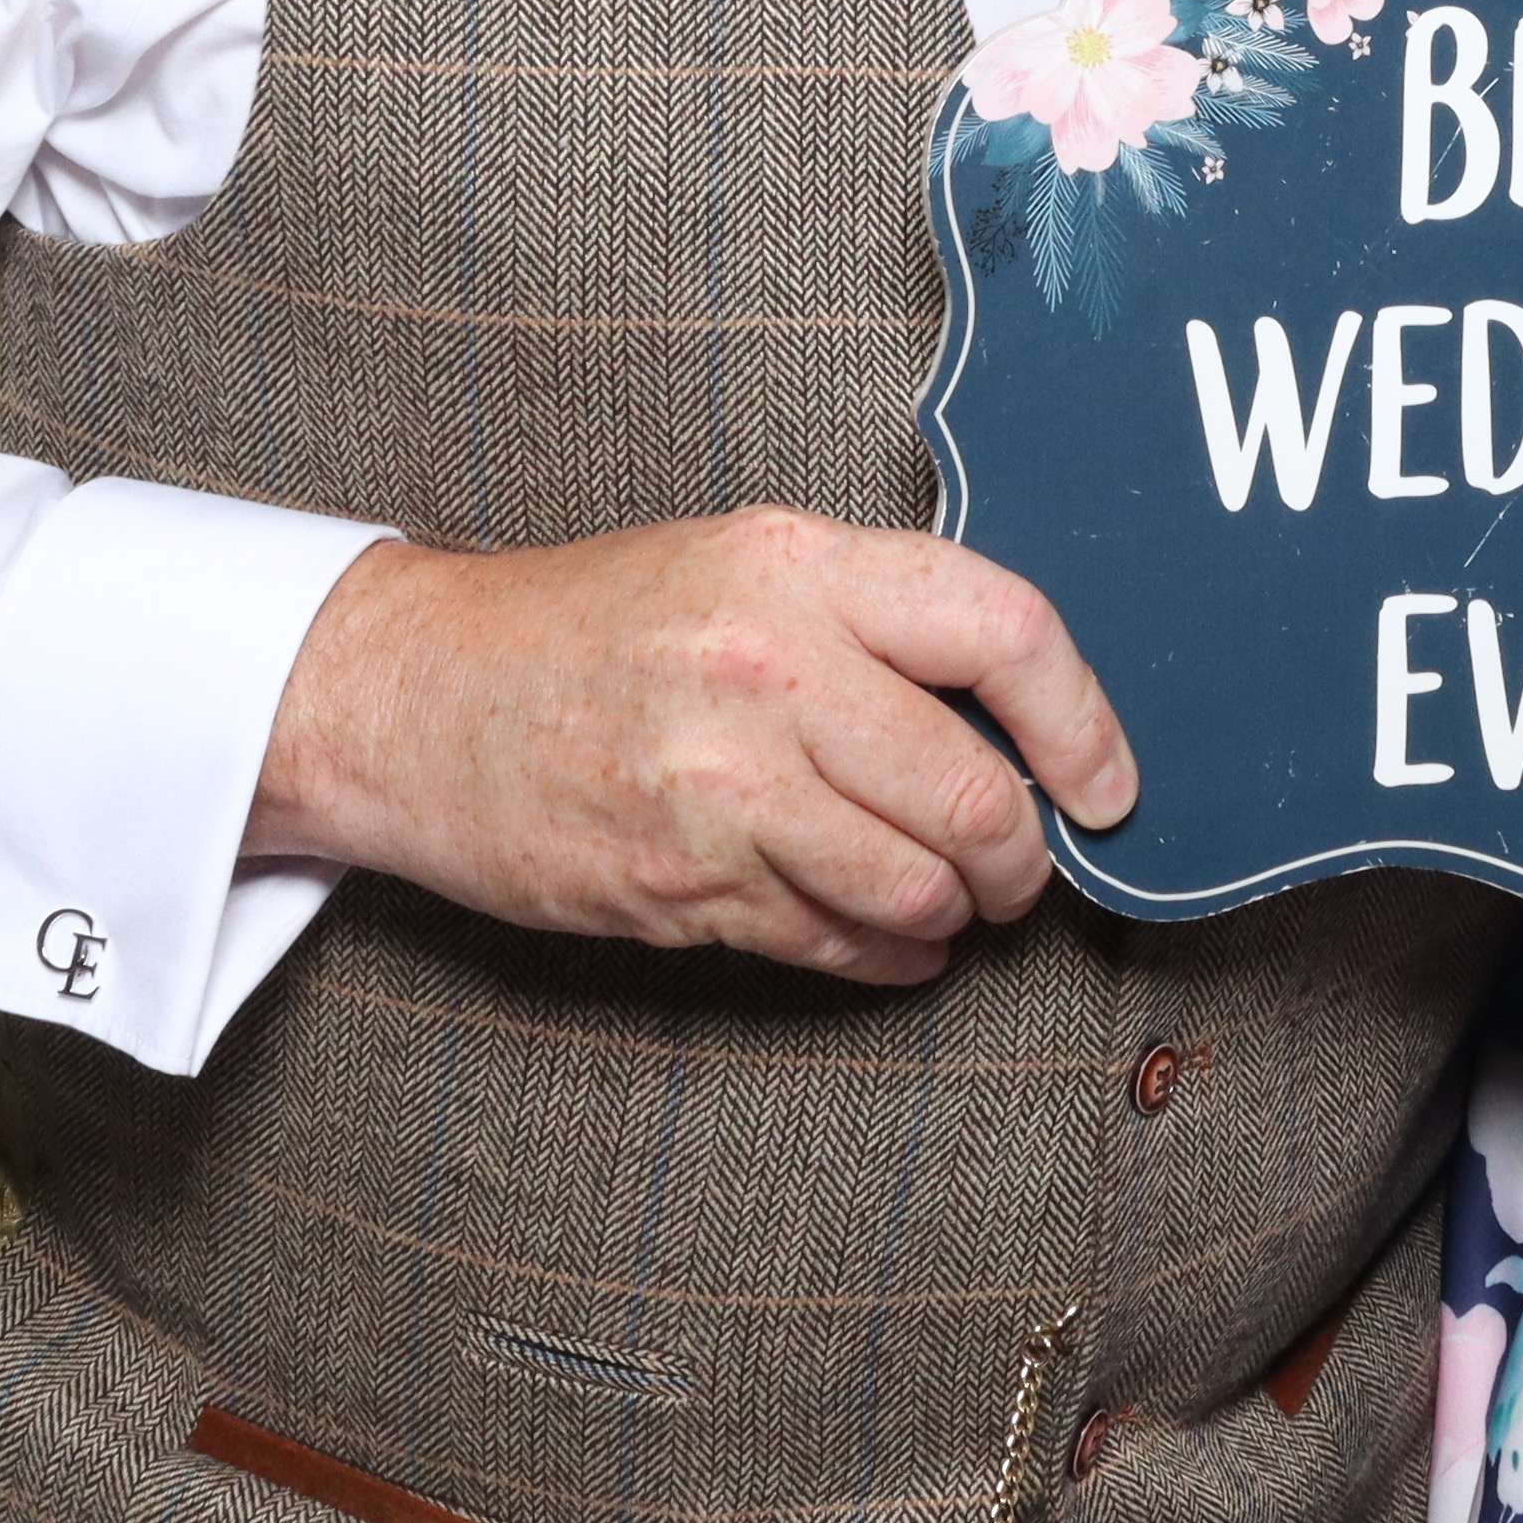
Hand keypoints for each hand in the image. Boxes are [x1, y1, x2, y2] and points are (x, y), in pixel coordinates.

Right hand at [248, 508, 1140, 984]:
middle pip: (975, 792)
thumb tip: (1019, 718)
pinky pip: (832, 943)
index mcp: (798, 566)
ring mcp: (721, 786)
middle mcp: (768, 668)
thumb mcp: (736, 566)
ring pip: (915, 887)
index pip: (1005, 629)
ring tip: (941, 903)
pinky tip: (880, 938)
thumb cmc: (588, 627)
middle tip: (1019, 871)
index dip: (1085, 720)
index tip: (1108, 785)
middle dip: (1022, 859)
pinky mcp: (680, 884)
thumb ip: (870, 623)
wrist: (415, 693)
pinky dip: (882, 957)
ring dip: (951, 916)